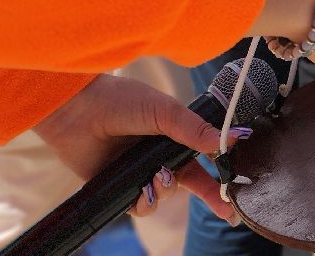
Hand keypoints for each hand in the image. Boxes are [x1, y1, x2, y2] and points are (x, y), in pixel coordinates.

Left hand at [32, 74, 235, 222]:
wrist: (77, 111)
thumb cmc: (122, 101)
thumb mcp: (165, 111)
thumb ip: (195, 129)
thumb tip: (232, 139)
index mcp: (175, 134)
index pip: (205, 155)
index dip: (222, 169)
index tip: (237, 185)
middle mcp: (159, 154)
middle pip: (191, 181)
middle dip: (209, 195)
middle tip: (226, 212)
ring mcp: (139, 171)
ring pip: (165, 194)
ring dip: (166, 191)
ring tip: (158, 178)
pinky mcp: (118, 187)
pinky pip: (140, 205)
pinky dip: (144, 202)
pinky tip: (142, 190)